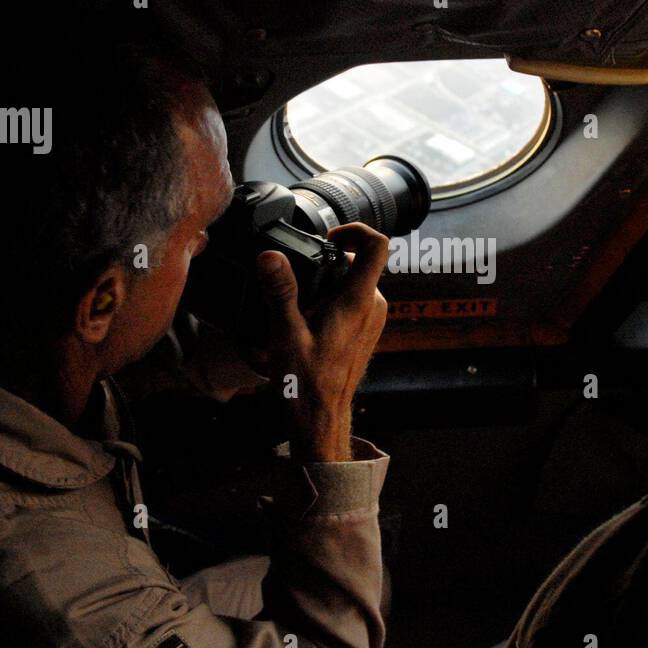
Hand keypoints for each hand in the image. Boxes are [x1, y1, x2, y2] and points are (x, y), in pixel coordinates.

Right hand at [255, 223, 389, 461]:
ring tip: (298, 309)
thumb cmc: (306, 383)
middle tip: (296, 283)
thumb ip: (280, 291)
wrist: (320, 418)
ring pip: (352, 283)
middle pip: (357, 262)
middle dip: (326, 264)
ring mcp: (372, 319)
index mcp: (358, 300)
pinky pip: (352, 301)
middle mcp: (373, 306)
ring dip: (325, 285)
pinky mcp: (366, 331)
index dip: (355, 229)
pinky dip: (330, 301)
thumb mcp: (285, 333)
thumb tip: (271, 256)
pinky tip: (306, 322)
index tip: (328, 235)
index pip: (377, 245)